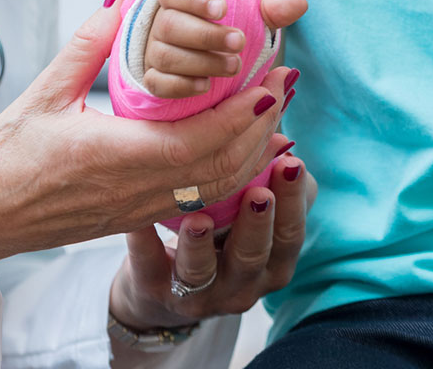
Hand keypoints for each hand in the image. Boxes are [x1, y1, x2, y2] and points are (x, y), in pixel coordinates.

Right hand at [0, 0, 292, 269]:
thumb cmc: (4, 156)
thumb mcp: (44, 91)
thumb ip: (88, 44)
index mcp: (114, 156)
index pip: (197, 142)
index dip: (241, 115)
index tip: (268, 82)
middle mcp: (134, 190)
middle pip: (219, 168)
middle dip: (260, 128)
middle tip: (282, 84)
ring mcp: (136, 209)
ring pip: (213, 187)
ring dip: (250, 152)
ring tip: (271, 111)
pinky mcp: (133, 217)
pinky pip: (195, 197)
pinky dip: (227, 172)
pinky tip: (239, 147)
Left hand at [108, 149, 315, 339]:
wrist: (164, 287)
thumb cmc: (221, 234)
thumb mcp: (249, 212)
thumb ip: (268, 180)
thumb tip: (281, 139)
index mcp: (270, 261)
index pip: (290, 233)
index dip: (294, 201)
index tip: (291, 163)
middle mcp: (241, 283)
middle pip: (254, 256)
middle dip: (257, 225)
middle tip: (258, 193)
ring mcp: (198, 293)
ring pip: (202, 272)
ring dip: (201, 245)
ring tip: (198, 219)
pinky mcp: (155, 290)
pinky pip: (149, 267)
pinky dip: (144, 243)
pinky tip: (138, 221)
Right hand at [143, 0, 307, 98]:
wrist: (200, 55)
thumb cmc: (225, 29)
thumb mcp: (249, 16)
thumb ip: (270, 10)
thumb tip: (300, 2)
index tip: (222, 8)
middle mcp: (159, 24)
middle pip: (169, 24)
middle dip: (206, 34)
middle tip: (240, 42)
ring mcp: (153, 52)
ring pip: (165, 55)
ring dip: (201, 61)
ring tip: (235, 66)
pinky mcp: (153, 79)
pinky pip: (157, 83)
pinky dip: (181, 85)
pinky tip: (207, 87)